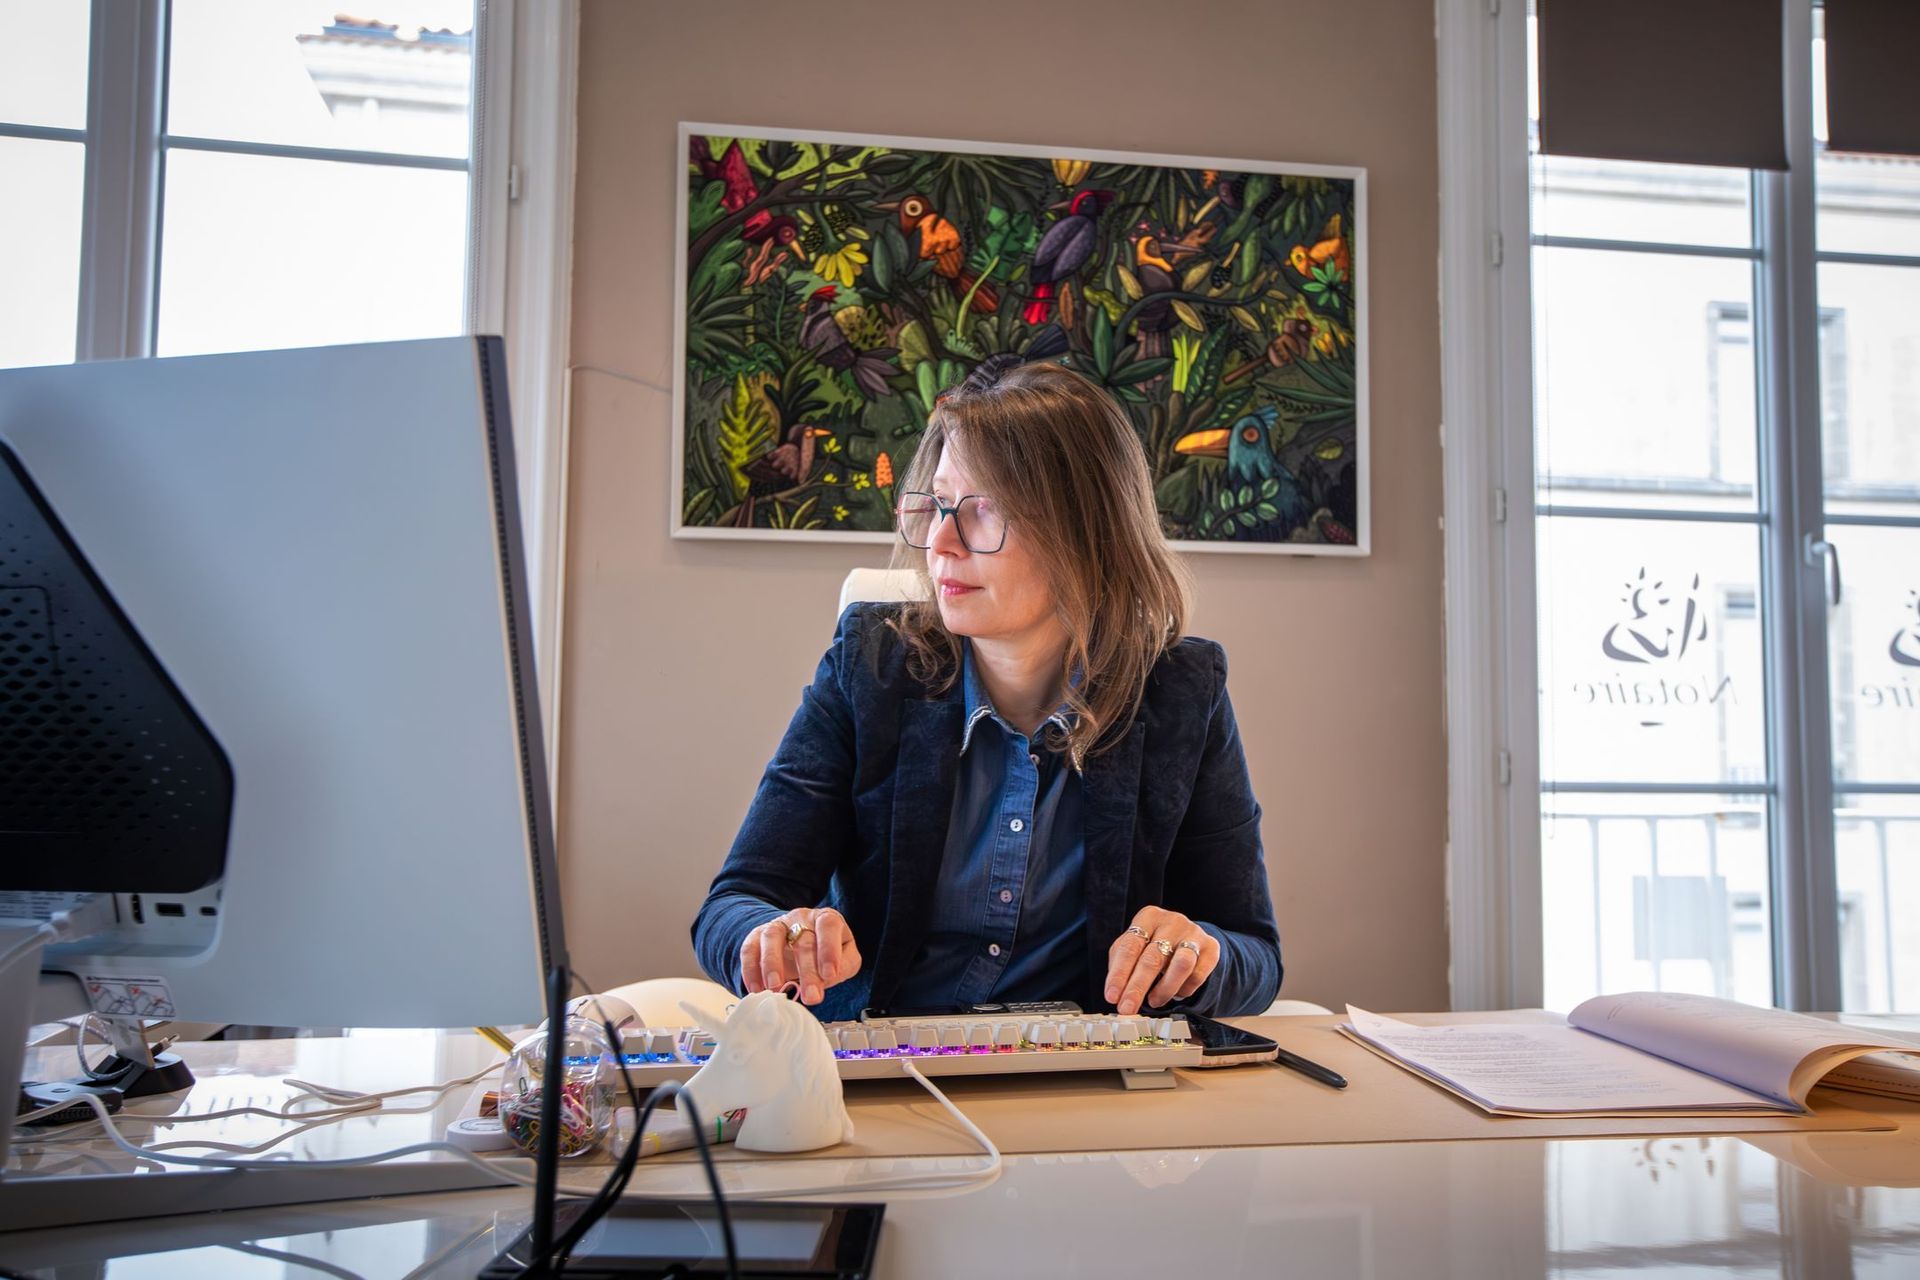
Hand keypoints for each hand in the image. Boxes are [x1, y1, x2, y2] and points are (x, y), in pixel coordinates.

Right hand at [740, 907, 861, 1005]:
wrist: (799, 941)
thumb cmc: (825, 952)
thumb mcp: (845, 958)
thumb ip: (843, 967)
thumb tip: (827, 978)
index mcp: (826, 919)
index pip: (828, 925)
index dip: (829, 949)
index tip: (830, 974)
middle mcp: (801, 918)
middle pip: (803, 940)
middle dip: (807, 971)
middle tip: (811, 997)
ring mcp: (778, 925)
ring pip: (771, 937)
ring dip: (772, 964)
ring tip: (775, 988)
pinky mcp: (757, 936)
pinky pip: (749, 948)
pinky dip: (750, 969)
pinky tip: (756, 988)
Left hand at [1104, 906, 1219, 1014]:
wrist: (1189, 935)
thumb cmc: (1154, 943)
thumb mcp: (1134, 947)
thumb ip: (1121, 967)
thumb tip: (1115, 995)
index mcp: (1148, 917)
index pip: (1129, 947)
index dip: (1119, 974)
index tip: (1112, 997)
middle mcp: (1172, 921)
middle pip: (1153, 958)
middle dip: (1137, 988)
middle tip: (1128, 1008)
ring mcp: (1194, 933)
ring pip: (1181, 965)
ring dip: (1164, 990)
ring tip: (1154, 1002)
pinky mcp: (1211, 947)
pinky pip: (1198, 975)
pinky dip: (1184, 989)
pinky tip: (1175, 992)